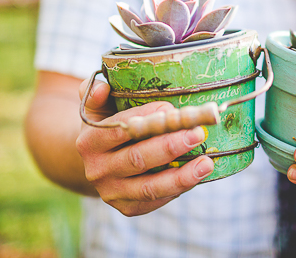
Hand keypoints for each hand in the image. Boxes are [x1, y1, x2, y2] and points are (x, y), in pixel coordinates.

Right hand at [75, 79, 213, 216]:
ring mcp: (111, 192)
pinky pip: (156, 201)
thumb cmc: (106, 126)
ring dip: (181, 176)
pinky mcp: (127, 208)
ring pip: (149, 187)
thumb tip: (103, 87)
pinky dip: (177, 189)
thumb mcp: (97, 107)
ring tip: (206, 162)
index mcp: (89, 142)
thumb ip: (95, 92)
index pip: (120, 130)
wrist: (98, 162)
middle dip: (170, 146)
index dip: (147, 120)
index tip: (172, 110)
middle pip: (137, 159)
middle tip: (197, 133)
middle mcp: (97, 170)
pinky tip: (196, 176)